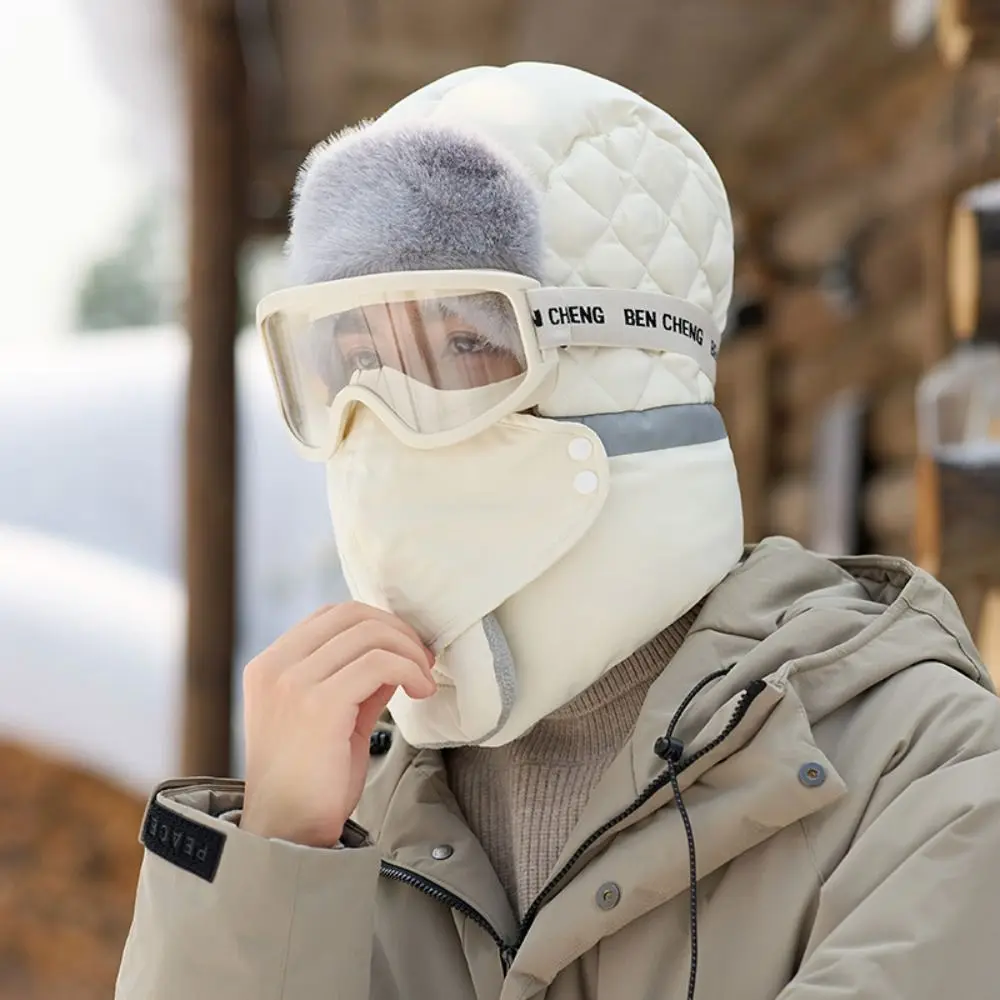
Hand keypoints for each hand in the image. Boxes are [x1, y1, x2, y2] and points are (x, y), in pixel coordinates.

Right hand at [240, 602, 435, 845]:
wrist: (287, 834)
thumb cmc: (310, 782)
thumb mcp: (331, 717)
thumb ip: (357, 680)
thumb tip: (399, 652)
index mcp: (270, 665)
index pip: (333, 615)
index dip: (379, 623)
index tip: (408, 650)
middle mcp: (276, 666)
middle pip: (352, 615)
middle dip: (399, 632)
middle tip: (424, 661)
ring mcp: (293, 683)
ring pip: (370, 634)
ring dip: (409, 651)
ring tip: (424, 681)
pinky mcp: (319, 704)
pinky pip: (379, 663)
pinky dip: (409, 670)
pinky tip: (421, 691)